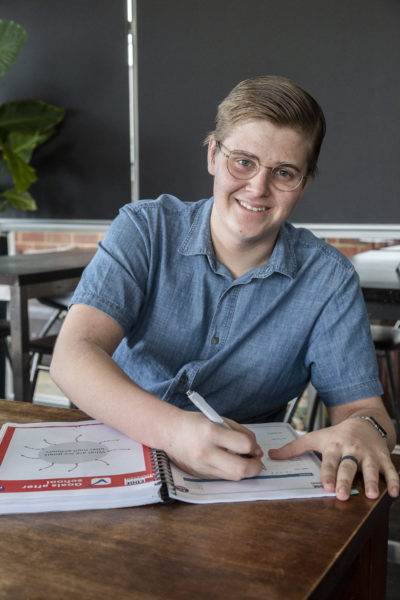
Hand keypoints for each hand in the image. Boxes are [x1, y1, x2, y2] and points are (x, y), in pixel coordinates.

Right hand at [165, 411, 264, 480]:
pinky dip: (232, 471)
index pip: (243, 444)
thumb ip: (239, 432)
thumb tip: (256, 449)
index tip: (254, 446)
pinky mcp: (201, 475)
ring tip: (244, 460)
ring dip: (245, 471)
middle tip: (256, 460)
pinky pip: (224, 477)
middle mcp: (207, 452)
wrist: (170, 432)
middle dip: (255, 467)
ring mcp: (203, 466)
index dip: (254, 446)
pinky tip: (230, 462)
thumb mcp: (218, 419)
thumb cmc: (195, 423)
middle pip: (241, 469)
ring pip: (234, 476)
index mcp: (211, 432)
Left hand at [268, 418, 398, 500]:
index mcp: (334, 446)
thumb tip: (271, 455)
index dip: (327, 473)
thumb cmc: (337, 434)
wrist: (364, 422)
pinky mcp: (383, 457)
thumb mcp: (315, 437)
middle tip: (341, 495)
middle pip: (348, 466)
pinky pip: (390, 469)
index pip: (329, 462)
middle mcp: (351, 450)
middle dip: (345, 480)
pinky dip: (394, 480)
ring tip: (370, 495)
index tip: (325, 486)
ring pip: (371, 468)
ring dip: (371, 481)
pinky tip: (394, 493)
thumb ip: (294, 448)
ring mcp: (369, 454)